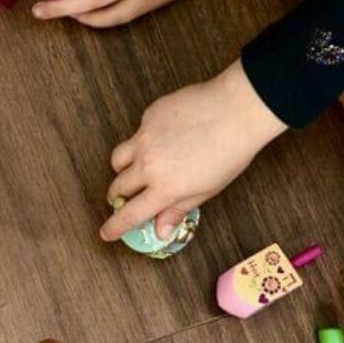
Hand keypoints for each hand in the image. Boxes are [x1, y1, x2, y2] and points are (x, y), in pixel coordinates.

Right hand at [101, 60, 285, 241]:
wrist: (236, 110)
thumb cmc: (230, 152)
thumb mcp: (207, 190)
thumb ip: (178, 209)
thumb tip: (161, 229)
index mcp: (164, 188)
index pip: (129, 215)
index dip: (115, 227)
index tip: (107, 232)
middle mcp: (148, 165)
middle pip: (117, 187)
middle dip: (118, 196)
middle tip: (125, 198)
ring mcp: (144, 139)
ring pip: (117, 159)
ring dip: (122, 169)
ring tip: (137, 168)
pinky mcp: (147, 117)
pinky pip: (136, 134)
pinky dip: (144, 141)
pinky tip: (166, 137)